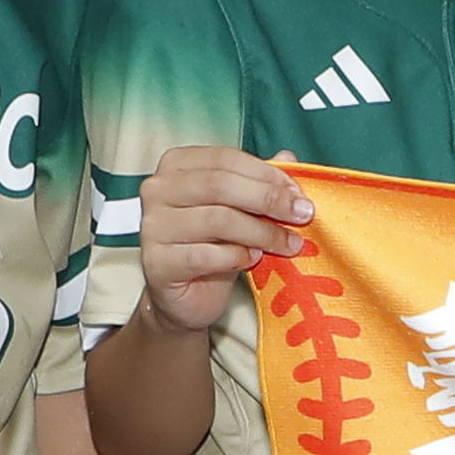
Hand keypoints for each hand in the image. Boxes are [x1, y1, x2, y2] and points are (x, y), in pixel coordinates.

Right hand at [131, 141, 310, 335]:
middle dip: (268, 200)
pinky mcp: (157, 262)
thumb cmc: (212, 246)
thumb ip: (259, 183)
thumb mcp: (240, 210)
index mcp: (176, 166)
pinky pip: (206, 255)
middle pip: (220, 185)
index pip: (225, 158)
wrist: (186, 296)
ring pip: (217, 220)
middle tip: (302, 215)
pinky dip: (238, 256)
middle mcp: (157, 190)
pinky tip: (253, 259)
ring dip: (262, 232)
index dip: (266, 173)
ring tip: (286, 244)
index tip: (297, 193)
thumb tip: (288, 159)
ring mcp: (152, 226)